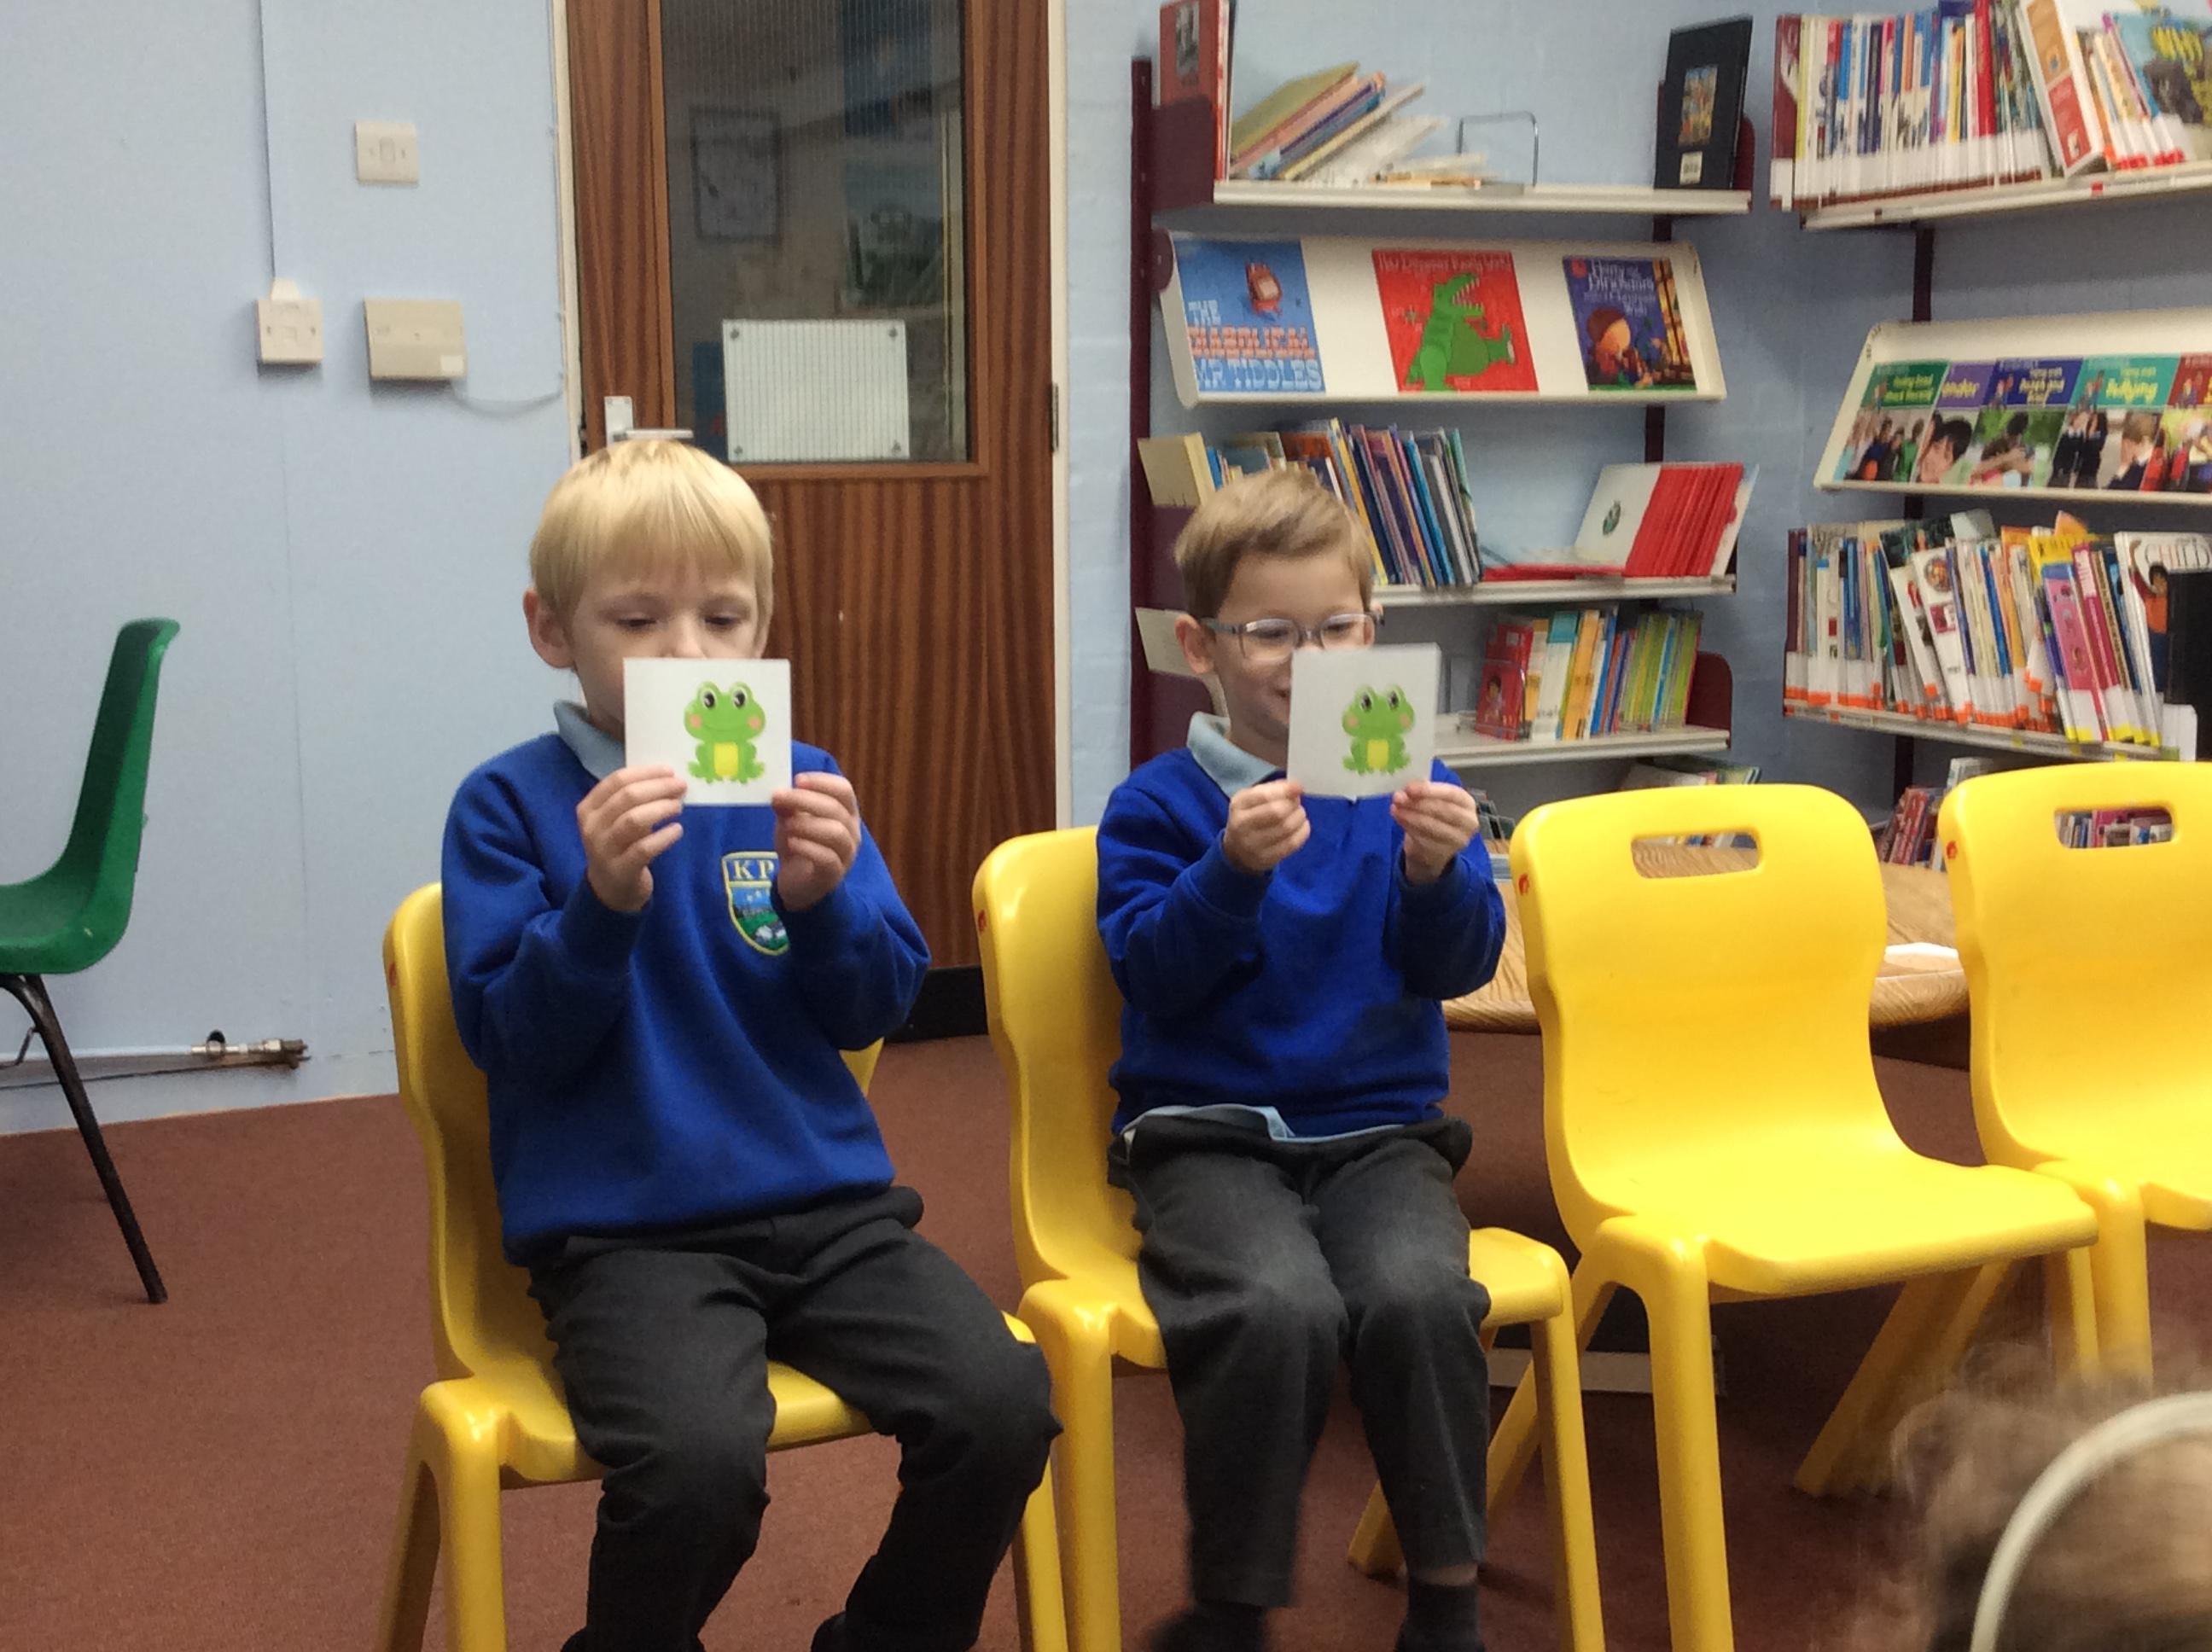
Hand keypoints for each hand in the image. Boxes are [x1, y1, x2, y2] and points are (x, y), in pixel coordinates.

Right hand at [579, 766, 686, 912]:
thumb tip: (667, 777)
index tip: (669, 771)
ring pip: (633, 820)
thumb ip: (632, 799)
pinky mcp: (620, 869)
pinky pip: (644, 848)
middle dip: (658, 787)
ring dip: (660, 809)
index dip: (646, 773)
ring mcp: (604, 849)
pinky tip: (677, 830)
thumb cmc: (619, 845)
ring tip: (678, 807)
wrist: (609, 889)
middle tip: (680, 786)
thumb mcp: (615, 820)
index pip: (616, 781)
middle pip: (627, 797)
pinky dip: (664, 837)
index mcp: (589, 808)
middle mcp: (592, 827)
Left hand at [773, 772, 862, 911]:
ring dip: (808, 824)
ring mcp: (846, 854)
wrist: (799, 884)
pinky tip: (792, 843)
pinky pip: (828, 858)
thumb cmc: (799, 845)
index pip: (844, 790)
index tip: (797, 780)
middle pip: (837, 809)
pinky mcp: (834, 874)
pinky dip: (808, 848)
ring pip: (836, 833)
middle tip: (779, 797)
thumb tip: (778, 793)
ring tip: (787, 824)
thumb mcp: (789, 821)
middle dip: (806, 800)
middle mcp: (851, 831)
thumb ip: (787, 807)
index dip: (822, 782)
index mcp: (844, 812)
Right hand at [1222, 779, 1308, 874]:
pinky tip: (1302, 826)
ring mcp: (1253, 845)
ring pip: (1286, 828)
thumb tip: (1295, 787)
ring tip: (1299, 814)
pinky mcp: (1266, 859)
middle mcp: (1242, 825)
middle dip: (1293, 805)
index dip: (1285, 791)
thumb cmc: (1249, 817)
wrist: (1237, 850)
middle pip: (1277, 812)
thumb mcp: (1252, 798)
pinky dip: (1302, 832)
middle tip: (1297, 802)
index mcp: (1238, 805)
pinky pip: (1291, 844)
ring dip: (1299, 817)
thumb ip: (1273, 789)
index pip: (1264, 796)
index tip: (1299, 787)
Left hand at [1392, 780, 1481, 884]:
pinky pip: (1422, 838)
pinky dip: (1408, 826)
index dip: (1429, 790)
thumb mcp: (1435, 799)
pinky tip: (1398, 817)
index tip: (1409, 788)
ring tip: (1395, 807)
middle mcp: (1467, 822)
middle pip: (1442, 810)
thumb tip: (1408, 787)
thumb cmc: (1436, 815)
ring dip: (1410, 815)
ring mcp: (1457, 840)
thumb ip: (1425, 791)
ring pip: (1431, 826)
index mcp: (1467, 803)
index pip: (1452, 794)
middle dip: (1417, 803)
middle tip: (1398, 797)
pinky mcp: (1442, 852)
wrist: (1436, 845)